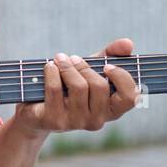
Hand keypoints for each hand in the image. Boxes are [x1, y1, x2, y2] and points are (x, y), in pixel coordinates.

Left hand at [14, 37, 138, 134]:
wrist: (36, 109)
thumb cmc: (70, 86)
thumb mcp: (91, 69)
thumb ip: (111, 55)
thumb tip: (128, 43)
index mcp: (111, 110)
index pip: (130, 98)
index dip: (122, 78)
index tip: (107, 65)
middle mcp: (96, 121)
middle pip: (100, 86)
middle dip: (85, 66)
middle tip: (72, 58)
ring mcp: (75, 123)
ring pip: (78, 87)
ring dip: (67, 67)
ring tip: (59, 59)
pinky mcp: (54, 121)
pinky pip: (56, 90)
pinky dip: (52, 72)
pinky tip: (49, 66)